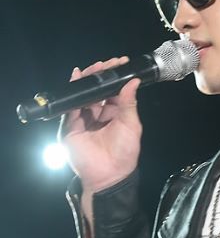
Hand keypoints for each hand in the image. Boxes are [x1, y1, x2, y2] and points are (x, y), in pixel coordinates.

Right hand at [58, 57, 142, 194]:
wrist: (110, 175)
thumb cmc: (124, 152)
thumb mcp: (131, 124)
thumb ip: (129, 102)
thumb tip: (133, 81)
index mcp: (112, 114)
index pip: (111, 91)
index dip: (114, 78)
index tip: (120, 63)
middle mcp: (96, 115)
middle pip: (95, 91)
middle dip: (100, 75)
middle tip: (107, 63)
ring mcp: (81, 120)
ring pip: (82, 96)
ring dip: (87, 80)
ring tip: (95, 68)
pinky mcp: (70, 128)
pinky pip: (69, 108)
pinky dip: (73, 93)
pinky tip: (77, 79)